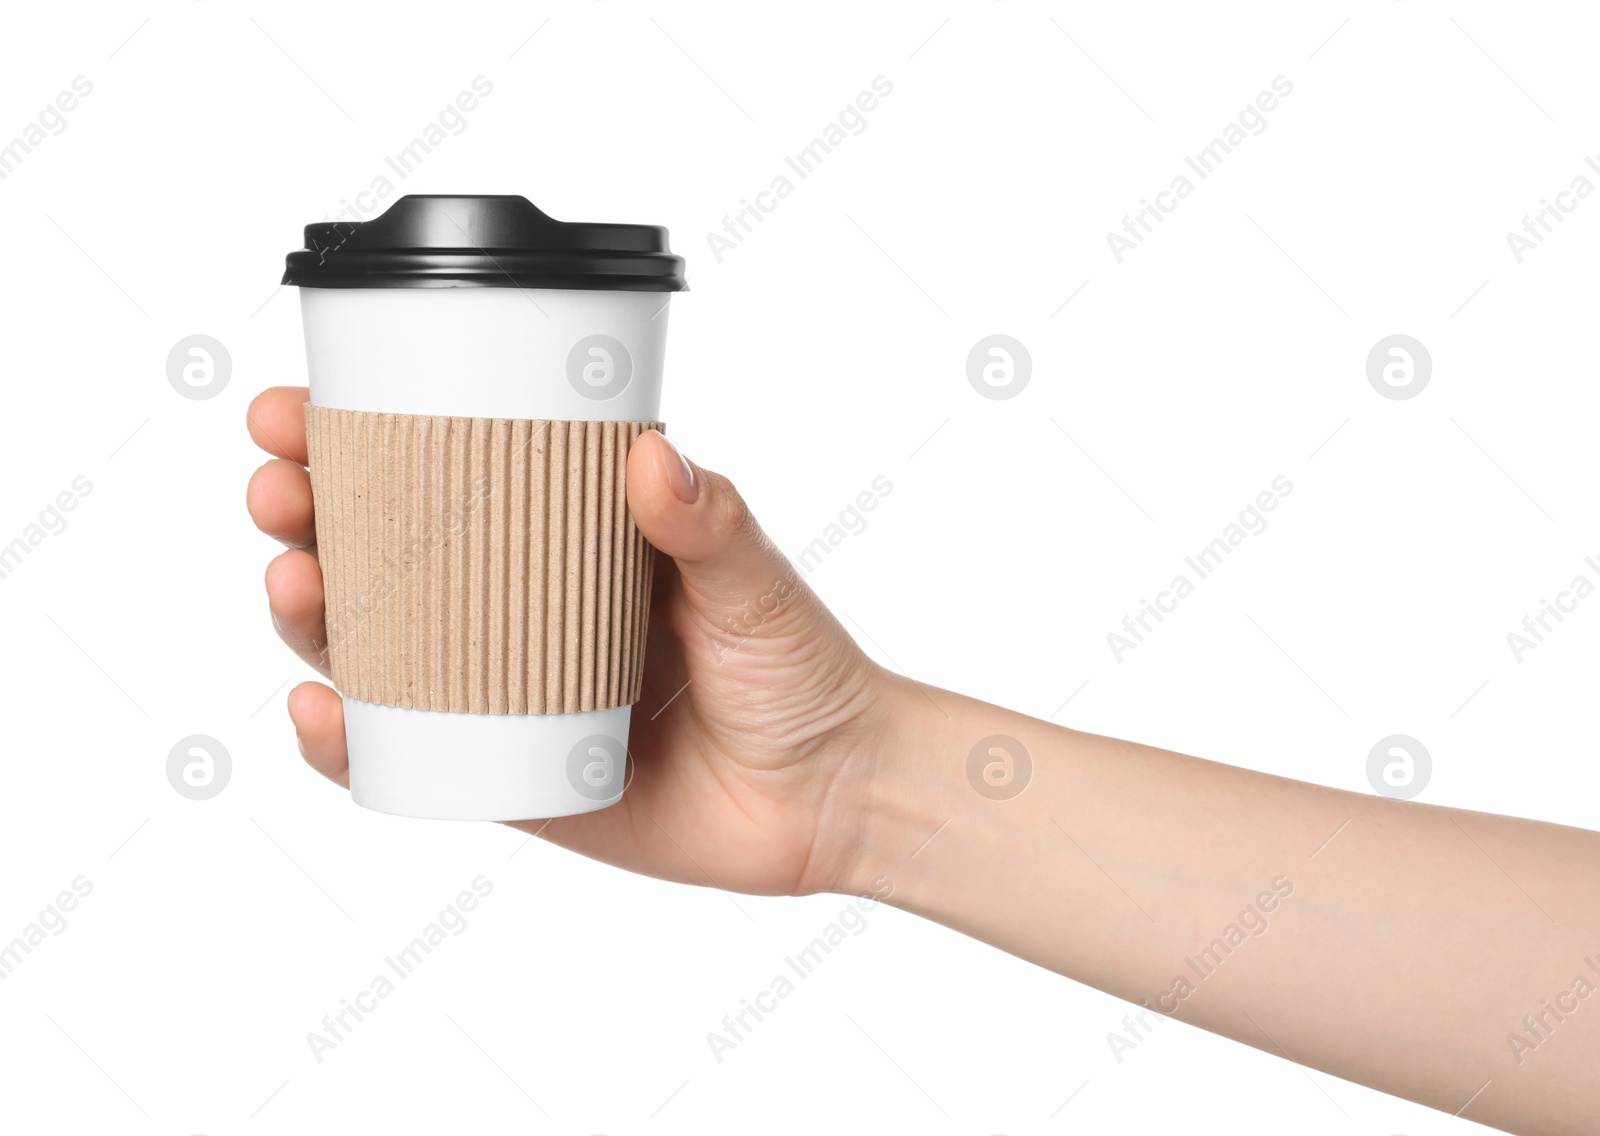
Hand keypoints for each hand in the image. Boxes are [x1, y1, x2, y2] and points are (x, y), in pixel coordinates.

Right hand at [246, 387, 894, 896]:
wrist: (833, 798)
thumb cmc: (801, 671)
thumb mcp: (755, 583)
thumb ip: (710, 523)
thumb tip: (650, 452)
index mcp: (567, 541)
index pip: (444, 475)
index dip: (355, 439)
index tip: (298, 407)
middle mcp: (520, 611)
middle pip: (381, 553)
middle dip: (307, 515)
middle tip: (279, 490)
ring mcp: (503, 695)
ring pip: (375, 650)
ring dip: (310, 614)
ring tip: (292, 581)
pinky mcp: (507, 779)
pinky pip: (406, 760)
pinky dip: (347, 744)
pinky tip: (316, 714)